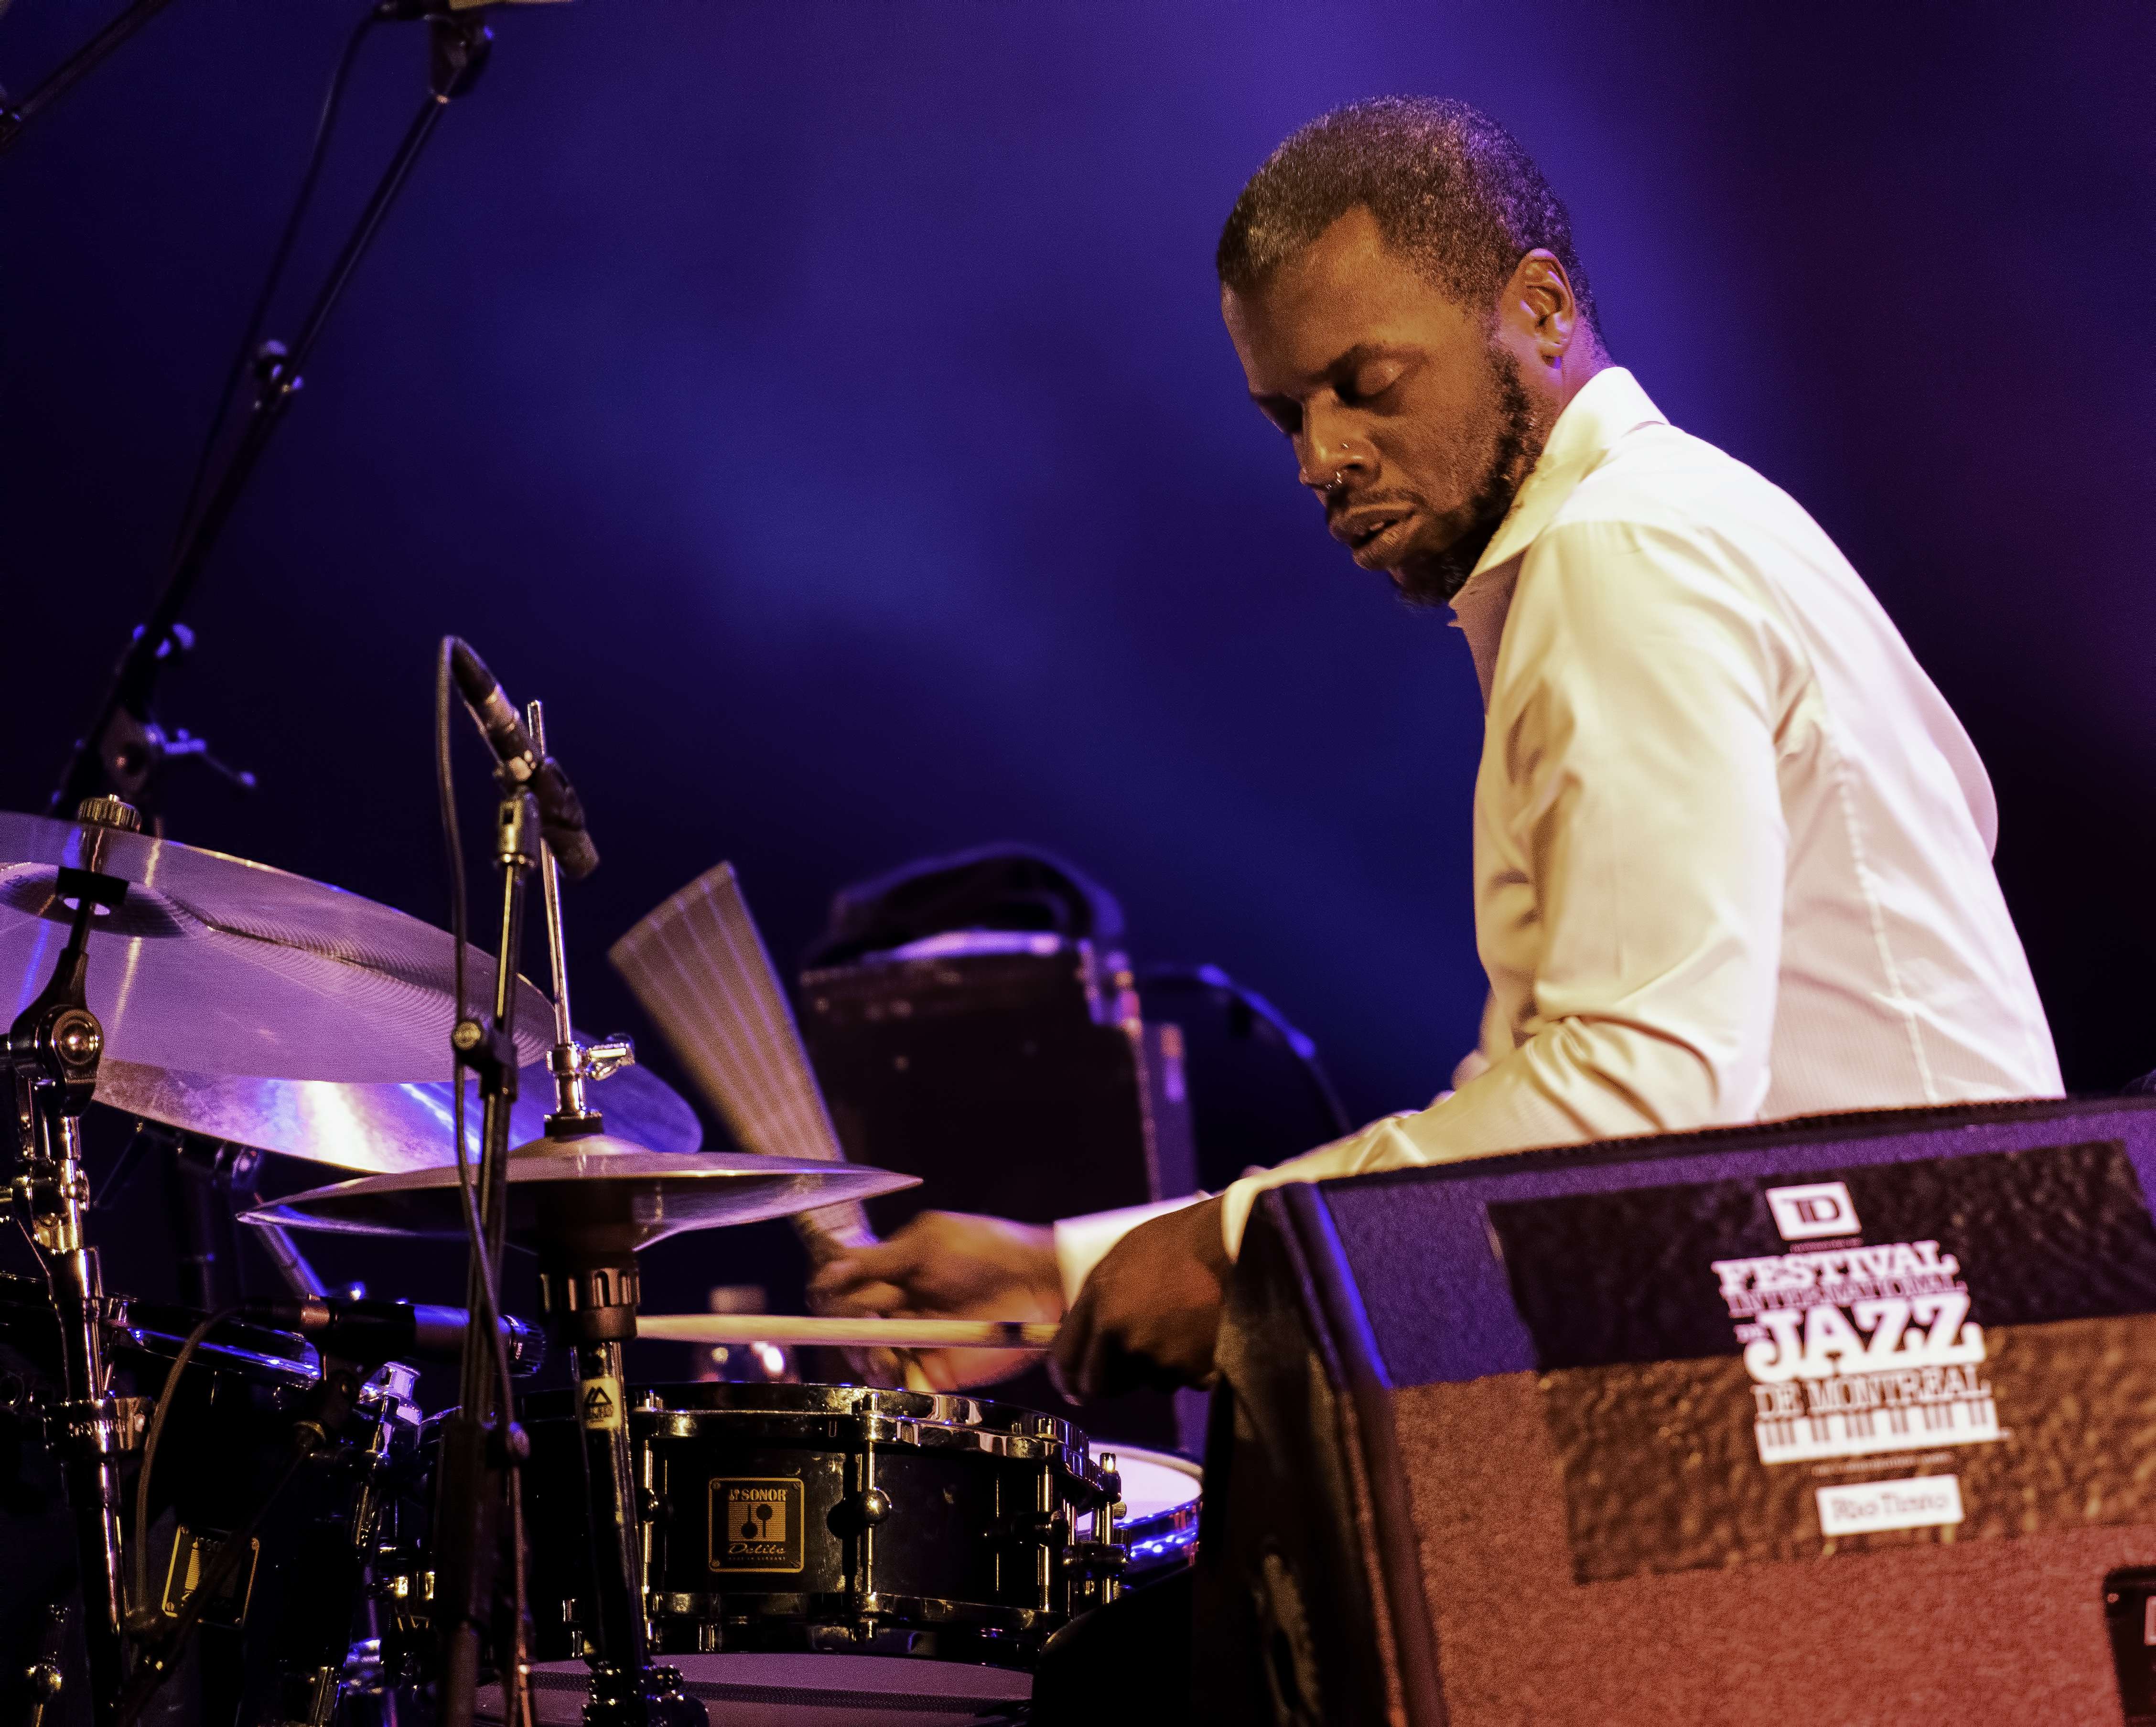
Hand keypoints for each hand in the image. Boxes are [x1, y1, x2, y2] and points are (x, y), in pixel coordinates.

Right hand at [807, 1210, 1064, 1390]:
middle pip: (848, 1327)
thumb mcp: (928, 1243)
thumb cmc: (986, 1249)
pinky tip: (895, 1368)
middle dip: (849, 1328)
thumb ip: (878, 1259)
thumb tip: (829, 1270)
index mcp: (890, 1274)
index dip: (831, 1297)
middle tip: (867, 1324)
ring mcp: (915, 1340)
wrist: (1037, 1279)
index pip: (842, 1291)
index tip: (829, 1298)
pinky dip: (891, 1378)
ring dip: (868, 1355)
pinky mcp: (936, 1367)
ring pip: (869, 1357)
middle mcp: (897, 1309)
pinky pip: (901, 1380)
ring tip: (884, 1352)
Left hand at [1051, 1196, 1228, 1400]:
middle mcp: (1120, 1332)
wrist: (1231, 1240)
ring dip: (1160, 1367)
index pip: (1065, 1358)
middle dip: (1112, 1382)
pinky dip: (1194, 1366)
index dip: (1068, 1378)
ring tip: (1181, 1327)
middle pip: (1099, 1385)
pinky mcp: (1189, 1368)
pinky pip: (1185, 1379)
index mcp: (1098, 1300)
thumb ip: (1098, 1300)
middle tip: (1131, 1368)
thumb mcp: (1121, 1260)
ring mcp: (1154, 1354)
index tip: (1075, 1388)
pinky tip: (1202, 1332)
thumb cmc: (1179, 1242)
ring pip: (1148, 1382)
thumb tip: (1087, 1333)